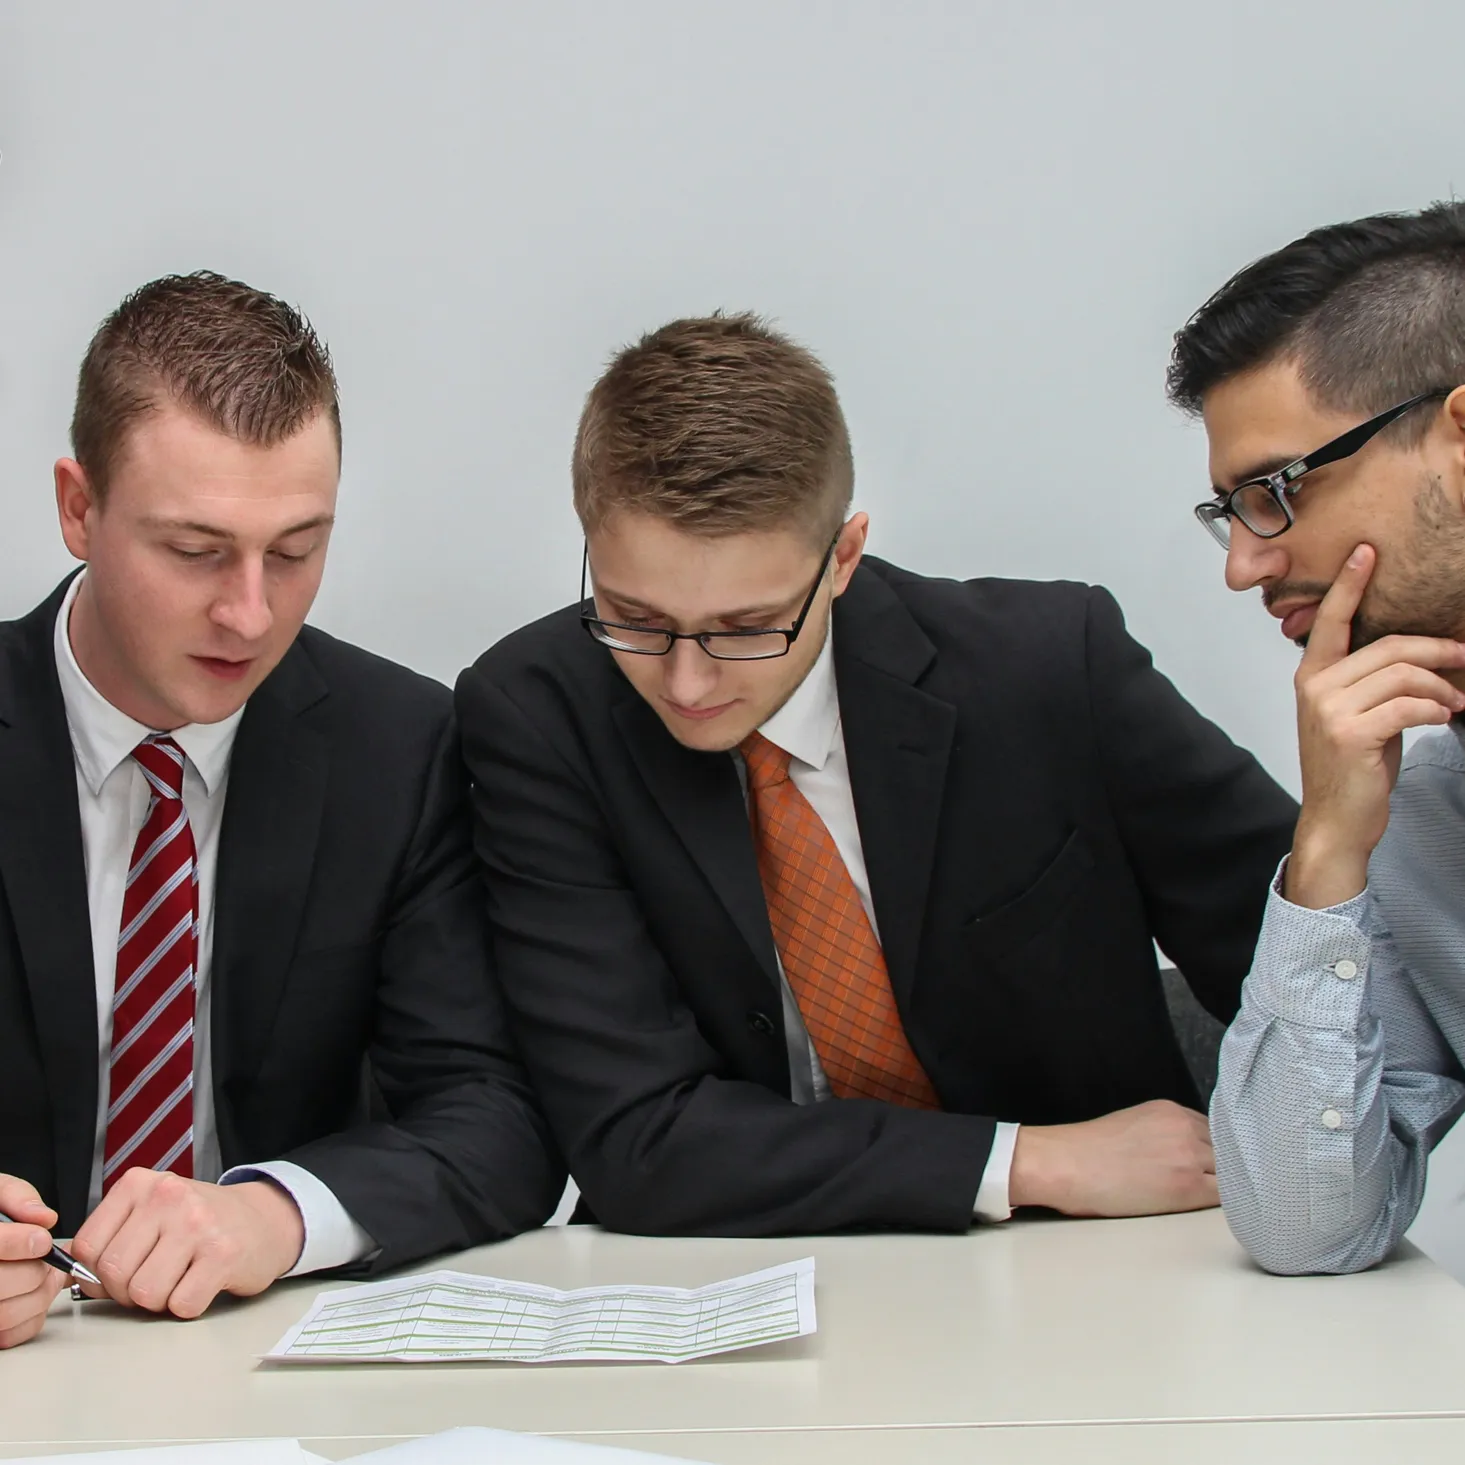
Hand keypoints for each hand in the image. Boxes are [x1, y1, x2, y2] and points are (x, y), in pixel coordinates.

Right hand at [0, 1174, 67, 1349]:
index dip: (17, 1244)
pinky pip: (10, 1334)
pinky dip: (32, 1316)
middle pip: (2, 1284)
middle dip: (35, 1269)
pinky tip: (33, 1294)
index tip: (41, 1239)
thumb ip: (16, 1195)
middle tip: (46, 1256)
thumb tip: (43, 1218)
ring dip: (39, 1293)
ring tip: (44, 1272)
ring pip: (7, 1313)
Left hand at [70, 1172, 304, 1319]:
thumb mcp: (152, 1214)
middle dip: (128, 1291)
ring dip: (159, 1301)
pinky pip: (182, 1305)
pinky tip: (203, 1282)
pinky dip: (189, 1306)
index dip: (97, 1272)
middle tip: (156, 1278)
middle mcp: (168, 1196)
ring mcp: (198, 1223)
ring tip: (180, 1279)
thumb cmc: (199, 1223)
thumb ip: (113, 1238)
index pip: (86, 1246)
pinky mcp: (224, 1254)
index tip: (123, 1270)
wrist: (264, 1220)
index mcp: (141, 1184)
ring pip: (144, 1294)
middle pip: (114, 1273)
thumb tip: (73, 1277)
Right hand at [1008, 1099, 1216, 1215]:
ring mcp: (1188, 1154)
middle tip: (1219, 1188)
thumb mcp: (1132, 1125)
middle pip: (1229, 1149)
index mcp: (1169, 1110)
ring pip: (1233, 1172)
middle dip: (1225, 1168)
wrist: (1066, 1165)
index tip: (1215, 1167)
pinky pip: (1227, 1196)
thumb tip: (1185, 1156)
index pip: (1215, 1130)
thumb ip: (1165, 1133)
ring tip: (1219, 1202)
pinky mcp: (1187, 1185)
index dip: (1218, 1152)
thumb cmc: (1087, 1153)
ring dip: (1229, 1186)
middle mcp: (1184, 1126)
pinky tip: (1222, 1211)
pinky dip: (1230, 1203)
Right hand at [1286, 544, 1464, 909]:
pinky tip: (1442, 716)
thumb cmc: (1351, 768)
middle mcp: (1315, 687)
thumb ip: (1371, 682)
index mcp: (1312, 676)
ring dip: (1442, 686)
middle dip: (1437, 650)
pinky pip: (1408, 705)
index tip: (1366, 553)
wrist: (1336, 818)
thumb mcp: (1356, 715)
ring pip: (1403, 674)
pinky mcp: (1351, 732)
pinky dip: (1435, 708)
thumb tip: (1419, 655)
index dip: (1350, 585)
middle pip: (1388, 647)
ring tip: (1456, 701)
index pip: (1332, 621)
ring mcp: (1329, 709)